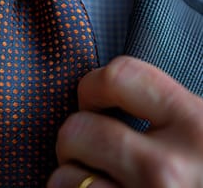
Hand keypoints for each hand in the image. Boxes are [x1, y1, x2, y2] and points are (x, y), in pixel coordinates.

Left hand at [48, 56, 202, 187]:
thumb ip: (166, 108)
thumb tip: (109, 87)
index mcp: (196, 125)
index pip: (118, 75)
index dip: (93, 85)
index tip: (95, 101)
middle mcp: (169, 169)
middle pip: (77, 129)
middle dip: (74, 136)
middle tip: (91, 147)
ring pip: (65, 178)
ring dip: (71, 177)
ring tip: (96, 178)